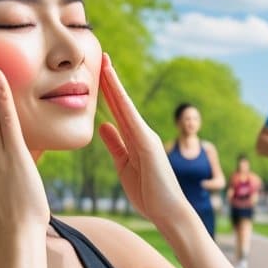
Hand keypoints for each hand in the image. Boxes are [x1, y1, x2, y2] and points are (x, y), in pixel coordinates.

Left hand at [97, 54, 192, 223]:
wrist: (169, 212)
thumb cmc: (149, 193)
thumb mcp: (124, 166)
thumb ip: (115, 144)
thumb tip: (103, 125)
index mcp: (135, 139)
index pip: (118, 110)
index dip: (108, 91)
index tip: (98, 71)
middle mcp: (142, 133)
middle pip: (122, 102)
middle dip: (110, 79)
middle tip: (100, 55)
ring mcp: (146, 137)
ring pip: (126, 106)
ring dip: (114, 84)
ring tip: (104, 63)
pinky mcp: (148, 145)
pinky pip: (131, 119)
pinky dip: (122, 102)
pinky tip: (113, 88)